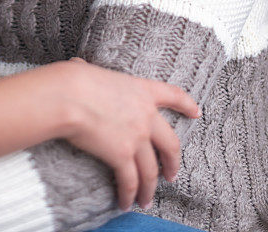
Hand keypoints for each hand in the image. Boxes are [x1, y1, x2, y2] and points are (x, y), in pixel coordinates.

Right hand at [55, 58, 200, 211]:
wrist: (70, 96)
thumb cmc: (75, 80)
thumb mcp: (94, 71)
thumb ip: (95, 74)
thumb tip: (77, 66)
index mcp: (141, 90)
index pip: (173, 95)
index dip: (187, 105)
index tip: (197, 113)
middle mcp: (145, 115)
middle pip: (171, 144)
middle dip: (173, 163)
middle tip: (172, 175)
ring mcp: (136, 137)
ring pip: (152, 171)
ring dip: (150, 189)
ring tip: (146, 200)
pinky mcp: (122, 156)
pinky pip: (131, 181)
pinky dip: (129, 195)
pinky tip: (126, 202)